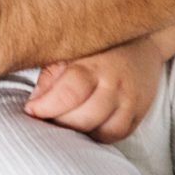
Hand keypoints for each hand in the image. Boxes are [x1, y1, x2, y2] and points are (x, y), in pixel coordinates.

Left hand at [25, 40, 162, 141]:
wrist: (143, 40)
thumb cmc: (98, 46)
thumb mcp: (71, 50)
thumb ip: (52, 75)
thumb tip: (33, 104)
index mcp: (95, 65)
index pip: (70, 93)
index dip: (47, 107)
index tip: (31, 109)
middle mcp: (116, 84)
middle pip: (85, 117)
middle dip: (60, 122)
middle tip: (46, 117)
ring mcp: (131, 101)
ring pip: (103, 131)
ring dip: (80, 132)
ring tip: (66, 120)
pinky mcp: (140, 113)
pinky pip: (117, 135)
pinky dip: (98, 135)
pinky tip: (86, 124)